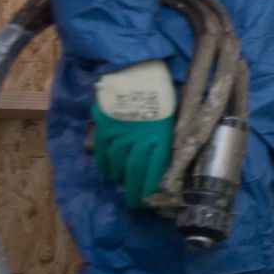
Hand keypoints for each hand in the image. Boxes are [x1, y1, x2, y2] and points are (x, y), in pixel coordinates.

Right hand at [91, 59, 175, 207]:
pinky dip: (104, 165)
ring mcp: (120, 135)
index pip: (155, 172)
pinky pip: (101, 153)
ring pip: (116, 166)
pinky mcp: (104, 128)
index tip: (149, 201)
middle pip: (133, 174)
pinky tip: (108, 169)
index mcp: (160, 137)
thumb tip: (167, 163)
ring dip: (119, 178)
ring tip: (122, 183)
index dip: (150, 190)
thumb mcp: (172, 116)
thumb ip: (166, 140)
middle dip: (133, 194)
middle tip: (134, 203)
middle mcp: (139, 140)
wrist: (137, 70)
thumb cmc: (160, 92)